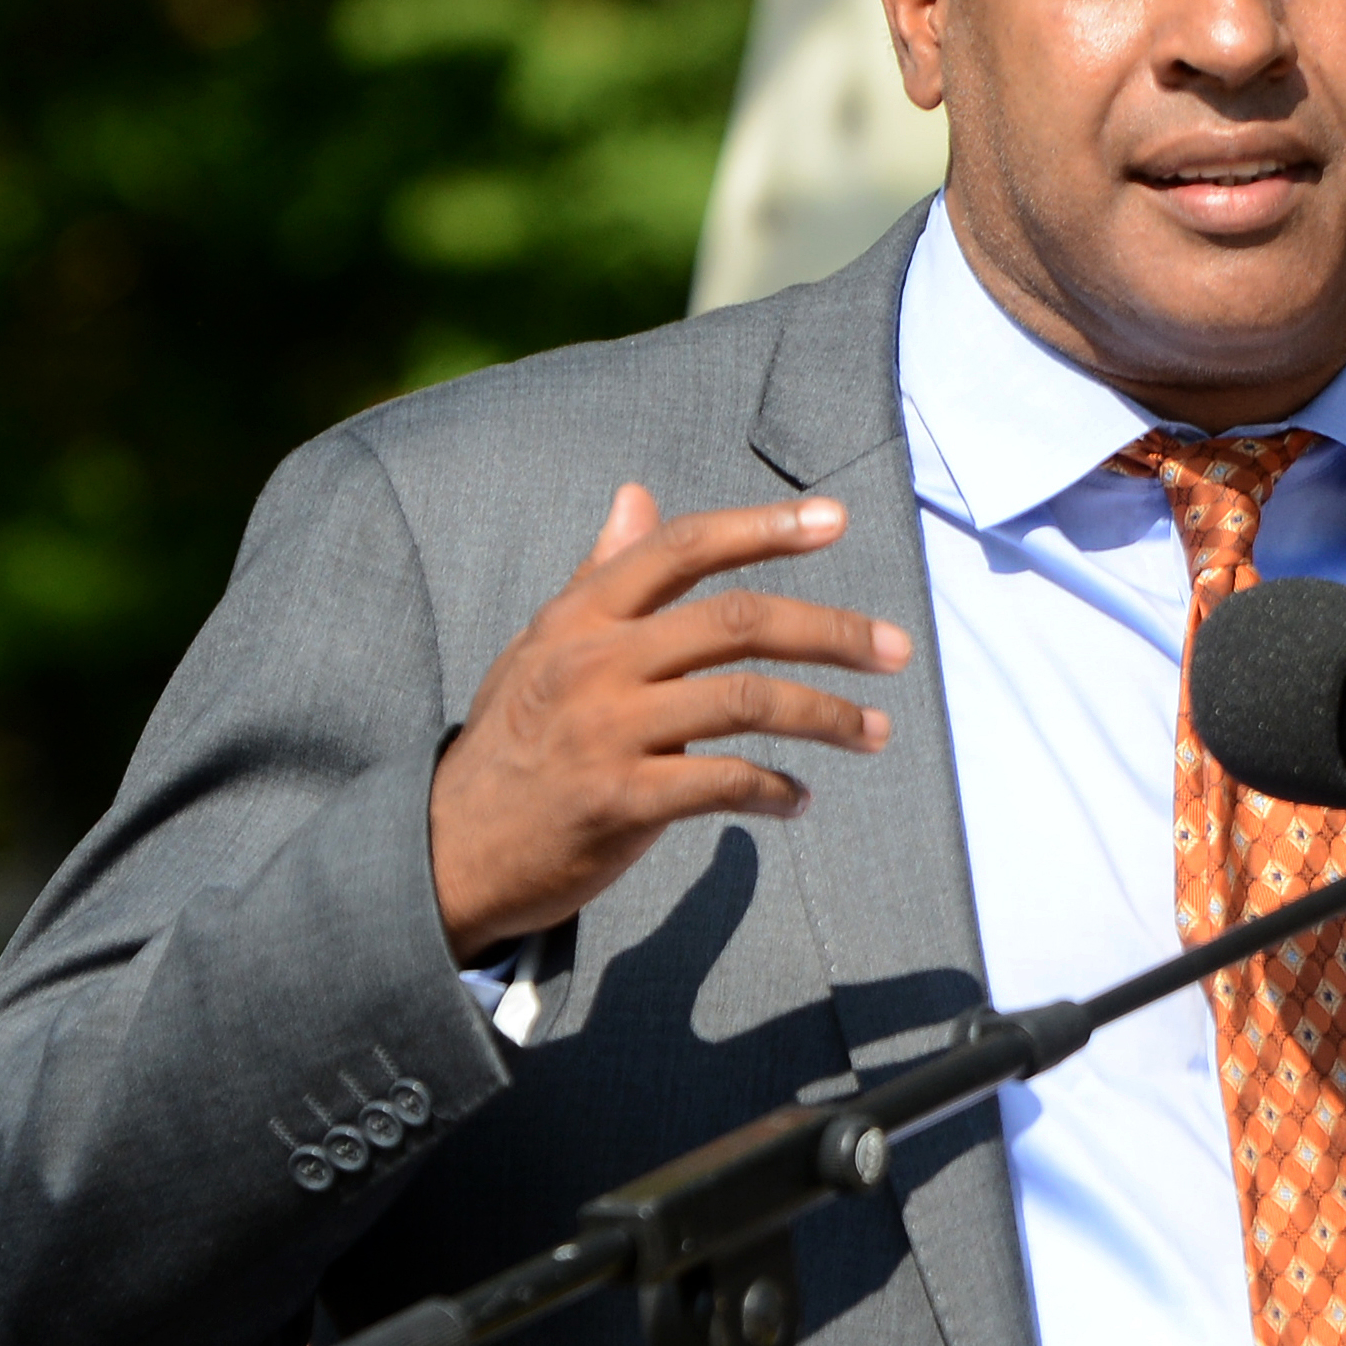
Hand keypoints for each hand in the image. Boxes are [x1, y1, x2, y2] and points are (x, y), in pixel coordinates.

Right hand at [426, 486, 907, 959]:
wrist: (449, 849)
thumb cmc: (511, 743)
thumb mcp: (541, 645)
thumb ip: (598, 575)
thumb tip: (637, 495)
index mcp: (581, 615)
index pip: (683, 548)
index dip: (764, 528)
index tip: (836, 520)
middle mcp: (594, 661)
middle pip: (738, 621)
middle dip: (831, 631)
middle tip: (896, 650)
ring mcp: (607, 731)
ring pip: (746, 701)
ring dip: (826, 717)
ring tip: (874, 734)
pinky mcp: (620, 801)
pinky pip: (725, 784)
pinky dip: (777, 791)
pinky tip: (799, 800)